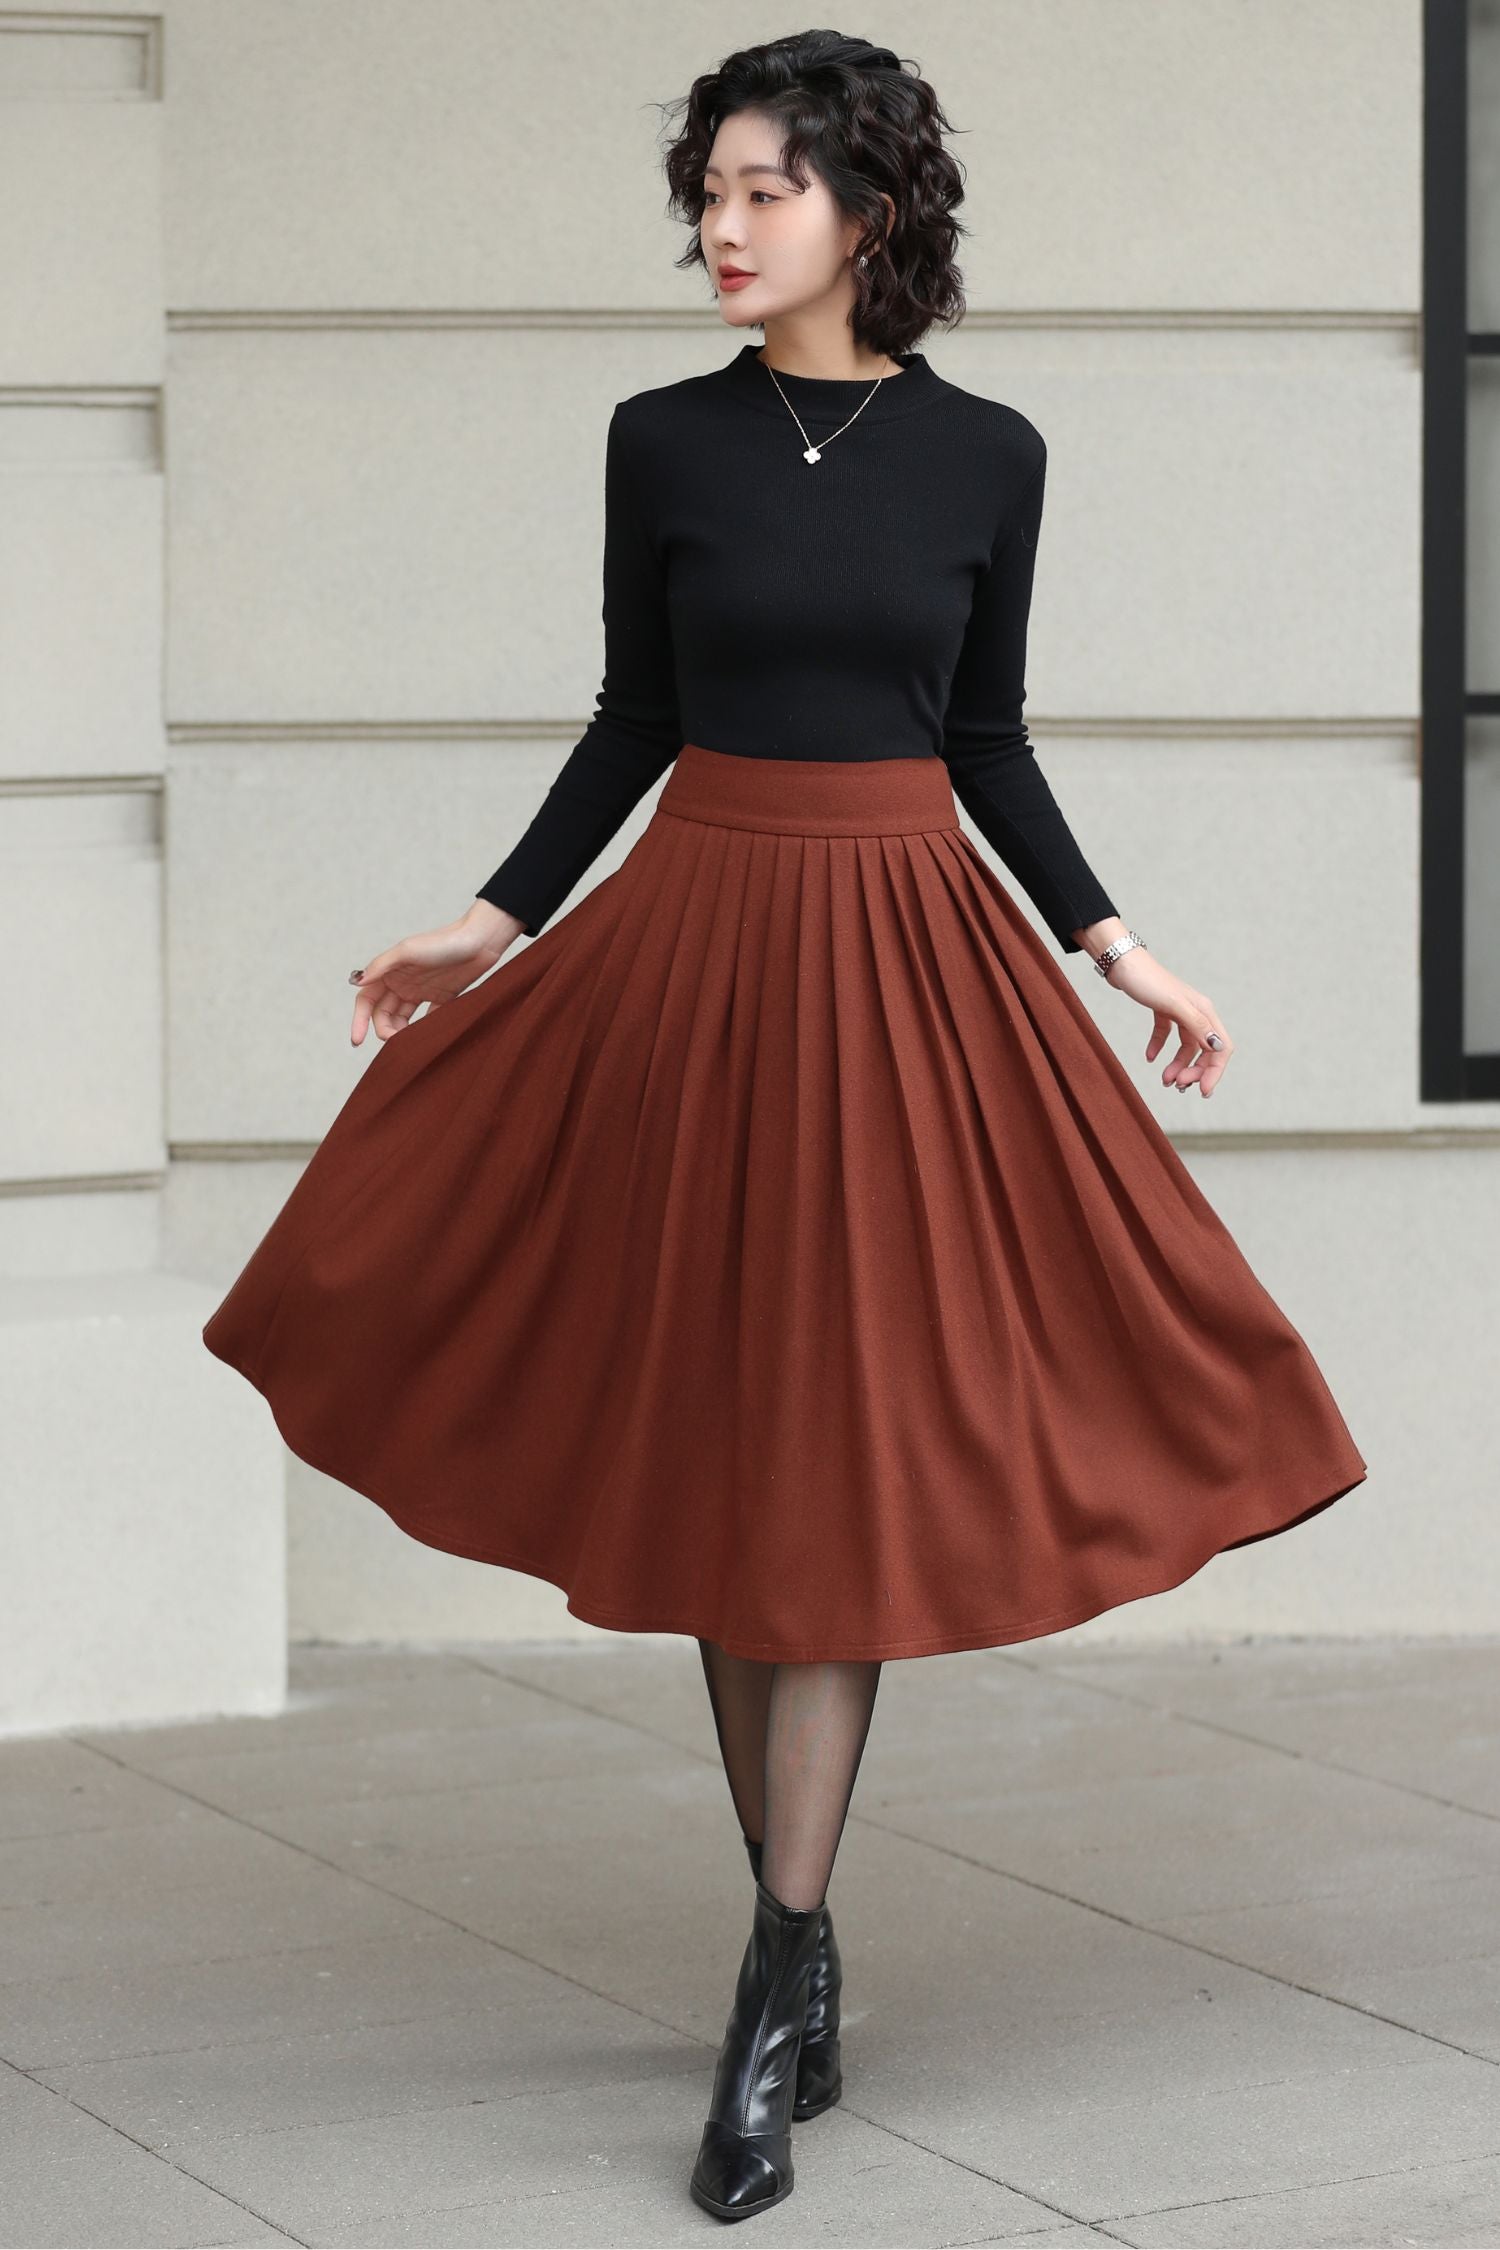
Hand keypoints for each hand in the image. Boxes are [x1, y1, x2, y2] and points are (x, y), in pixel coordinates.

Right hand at [346, 900, 526, 1045]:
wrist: (480, 942)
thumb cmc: (443, 942)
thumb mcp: (408, 950)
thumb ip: (382, 966)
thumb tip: (358, 982)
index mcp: (390, 972)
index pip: (366, 999)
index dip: (359, 1019)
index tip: (357, 1040)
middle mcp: (402, 983)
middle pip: (382, 1013)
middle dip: (383, 1029)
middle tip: (393, 1042)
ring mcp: (420, 991)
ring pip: (401, 1019)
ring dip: (399, 1032)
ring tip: (408, 1042)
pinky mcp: (441, 999)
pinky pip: (426, 1020)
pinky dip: (421, 1030)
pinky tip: (423, 1039)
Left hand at [1102, 945, 1233, 1098]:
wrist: (1122, 963)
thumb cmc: (1147, 981)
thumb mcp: (1173, 1005)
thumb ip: (1196, 1026)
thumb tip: (1218, 1048)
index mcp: (1204, 1012)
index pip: (1220, 1048)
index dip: (1214, 1071)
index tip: (1202, 1091)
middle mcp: (1197, 1013)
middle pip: (1205, 1051)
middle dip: (1194, 1071)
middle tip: (1176, 1085)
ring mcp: (1180, 1012)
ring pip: (1186, 1047)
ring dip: (1178, 1065)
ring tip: (1164, 1079)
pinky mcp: (1163, 1011)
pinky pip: (1166, 1035)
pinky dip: (1159, 1048)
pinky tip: (1150, 1058)